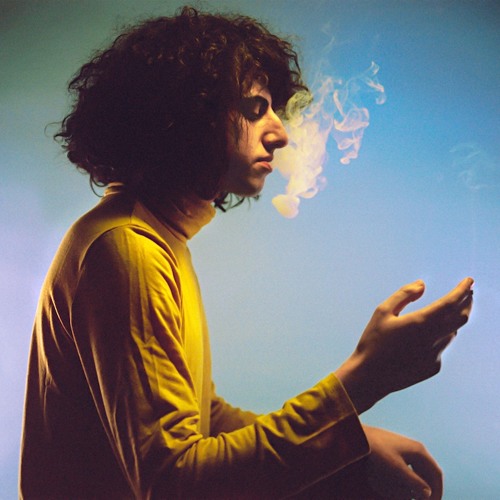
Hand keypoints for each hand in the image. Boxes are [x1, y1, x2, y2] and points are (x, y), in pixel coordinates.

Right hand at [336, 278, 473, 411]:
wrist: (370, 376)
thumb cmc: (373, 341)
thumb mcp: (382, 312)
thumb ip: (404, 294)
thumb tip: (422, 285)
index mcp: (420, 323)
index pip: (450, 303)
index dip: (462, 290)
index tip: (469, 281)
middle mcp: (433, 339)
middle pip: (460, 318)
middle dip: (466, 303)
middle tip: (467, 293)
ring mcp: (435, 355)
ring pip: (451, 333)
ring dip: (452, 320)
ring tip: (447, 312)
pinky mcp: (433, 367)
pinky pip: (441, 347)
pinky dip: (439, 337)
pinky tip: (425, 337)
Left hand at [363, 425, 442, 499]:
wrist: (361, 436)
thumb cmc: (379, 452)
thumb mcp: (397, 469)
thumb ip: (413, 482)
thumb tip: (428, 493)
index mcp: (420, 451)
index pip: (436, 473)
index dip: (437, 490)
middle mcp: (416, 448)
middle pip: (430, 471)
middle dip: (429, 488)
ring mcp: (407, 447)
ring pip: (421, 468)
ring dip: (421, 483)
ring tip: (416, 496)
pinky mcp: (398, 449)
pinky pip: (412, 465)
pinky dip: (413, 477)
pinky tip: (407, 485)